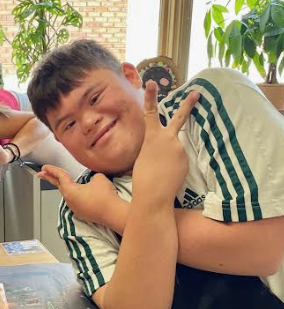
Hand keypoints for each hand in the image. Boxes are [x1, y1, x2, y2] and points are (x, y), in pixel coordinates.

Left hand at [39, 165, 118, 224]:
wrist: (113, 213)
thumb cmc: (104, 195)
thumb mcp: (98, 177)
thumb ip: (90, 176)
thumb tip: (90, 180)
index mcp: (70, 191)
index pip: (60, 177)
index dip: (52, 170)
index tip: (44, 167)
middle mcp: (70, 201)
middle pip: (59, 186)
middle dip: (50, 179)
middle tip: (41, 174)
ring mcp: (76, 208)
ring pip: (68, 194)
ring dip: (64, 186)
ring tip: (63, 180)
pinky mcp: (83, 213)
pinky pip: (76, 201)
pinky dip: (74, 194)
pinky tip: (79, 192)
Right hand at [132, 81, 199, 205]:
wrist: (154, 195)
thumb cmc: (142, 179)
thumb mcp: (142, 159)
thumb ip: (152, 149)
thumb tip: (160, 150)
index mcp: (152, 137)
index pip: (150, 113)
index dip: (151, 96)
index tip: (151, 82)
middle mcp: (168, 139)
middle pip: (180, 118)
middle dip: (188, 105)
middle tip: (197, 93)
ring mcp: (180, 149)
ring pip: (175, 149)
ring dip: (169, 158)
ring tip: (161, 172)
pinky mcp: (186, 160)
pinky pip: (179, 161)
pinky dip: (173, 167)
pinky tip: (168, 176)